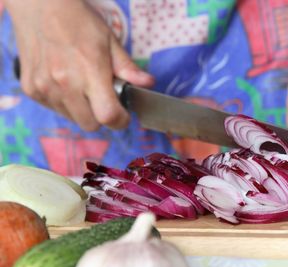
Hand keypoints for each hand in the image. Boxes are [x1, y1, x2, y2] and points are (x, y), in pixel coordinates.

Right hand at [6, 0, 153, 130]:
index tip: (124, 115)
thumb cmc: (79, 21)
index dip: (120, 120)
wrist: (39, 6)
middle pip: (90, 125)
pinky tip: (65, 82)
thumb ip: (128, 68)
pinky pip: (54, 109)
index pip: (108, 116)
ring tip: (82, 86)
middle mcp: (64, 83)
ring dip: (82, 110)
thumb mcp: (109, 41)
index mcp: (89, 71)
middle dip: (101, 117)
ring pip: (72, 118)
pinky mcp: (30, 89)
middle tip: (104, 99)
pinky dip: (64, 103)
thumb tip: (148, 84)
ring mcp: (44, 88)